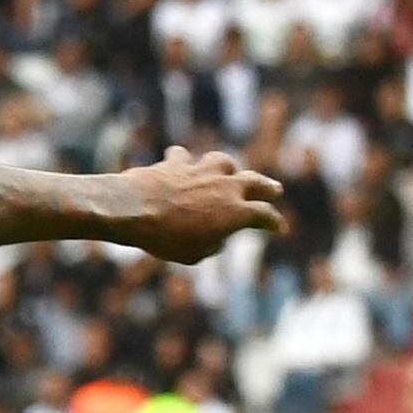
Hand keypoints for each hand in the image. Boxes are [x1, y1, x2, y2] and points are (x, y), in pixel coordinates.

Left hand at [115, 146, 286, 264]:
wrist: (134, 209)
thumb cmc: (164, 239)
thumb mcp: (193, 254)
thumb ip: (211, 245)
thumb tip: (217, 239)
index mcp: (236, 212)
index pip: (264, 216)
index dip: (273, 223)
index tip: (278, 228)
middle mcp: (225, 187)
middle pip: (255, 182)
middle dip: (266, 188)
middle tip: (275, 190)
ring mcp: (202, 170)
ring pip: (224, 162)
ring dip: (227, 168)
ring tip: (227, 172)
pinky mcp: (178, 163)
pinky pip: (184, 158)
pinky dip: (183, 162)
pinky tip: (180, 164)